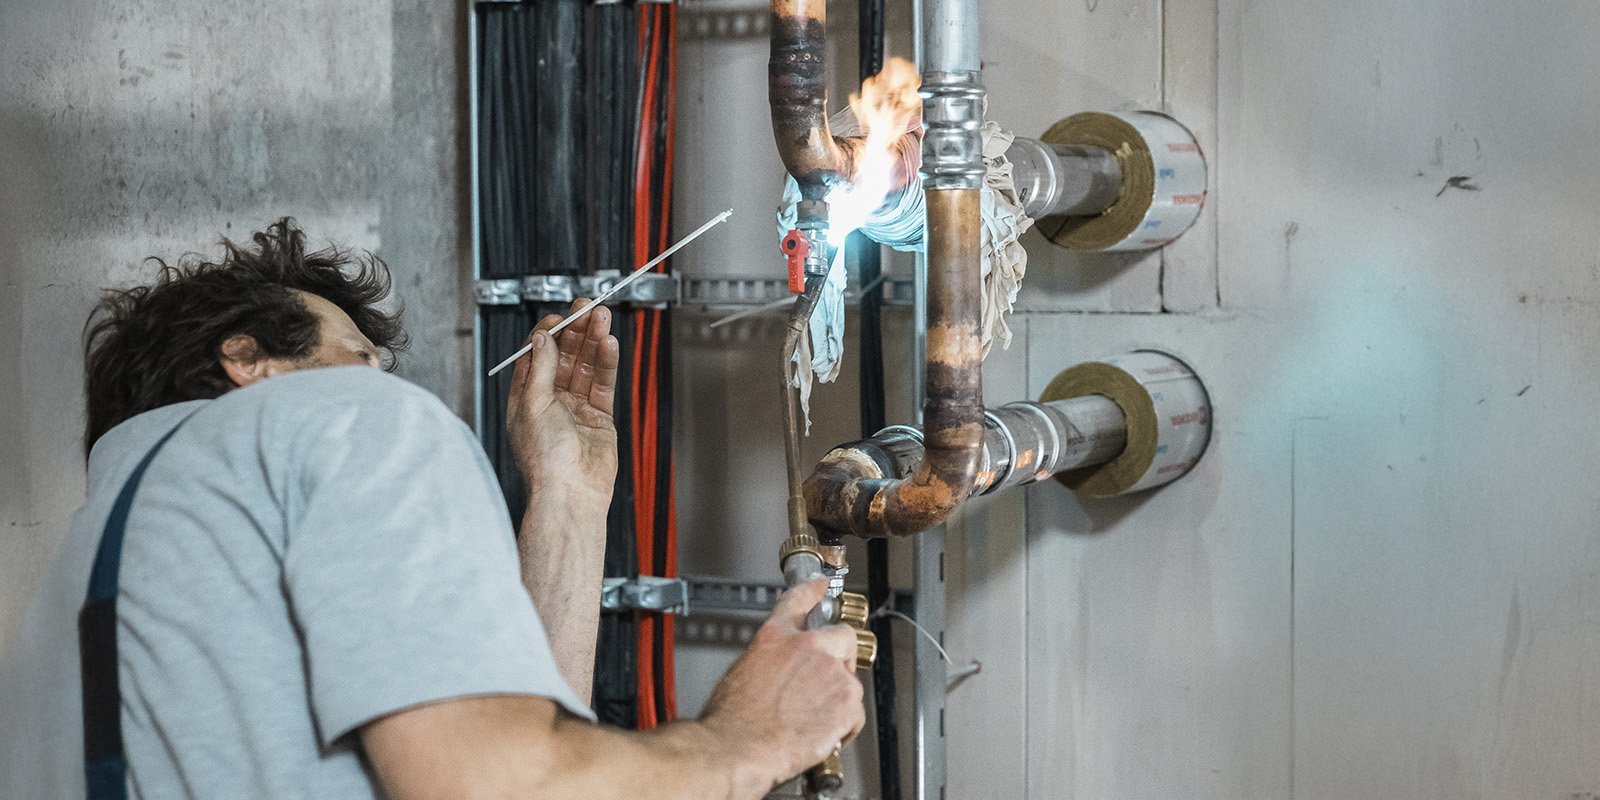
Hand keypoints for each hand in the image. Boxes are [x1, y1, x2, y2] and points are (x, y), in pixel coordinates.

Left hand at [507, 300, 620, 499]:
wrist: (571, 492)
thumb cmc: (544, 459)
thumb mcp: (534, 403)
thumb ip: (541, 367)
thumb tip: (541, 337)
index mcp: (526, 398)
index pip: (536, 356)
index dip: (548, 333)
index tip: (560, 316)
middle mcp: (550, 401)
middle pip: (564, 356)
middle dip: (576, 331)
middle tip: (587, 308)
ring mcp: (576, 409)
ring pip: (586, 366)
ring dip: (594, 341)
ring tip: (603, 318)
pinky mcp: (599, 417)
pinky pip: (604, 384)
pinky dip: (607, 363)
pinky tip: (610, 345)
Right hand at [698, 580, 865, 794]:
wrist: (737, 747)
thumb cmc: (733, 717)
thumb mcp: (743, 670)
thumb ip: (771, 659)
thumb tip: (779, 667)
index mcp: (776, 636)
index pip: (798, 601)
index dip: (812, 591)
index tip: (820, 585)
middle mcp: (809, 648)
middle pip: (844, 639)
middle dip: (840, 657)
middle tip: (823, 683)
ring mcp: (831, 674)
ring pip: (850, 681)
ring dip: (838, 698)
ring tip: (810, 719)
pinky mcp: (846, 703)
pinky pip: (855, 714)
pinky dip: (843, 726)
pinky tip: (818, 733)